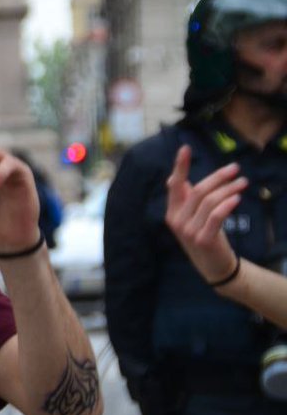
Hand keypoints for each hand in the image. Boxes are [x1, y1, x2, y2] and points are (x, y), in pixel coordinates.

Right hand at [164, 144, 245, 282]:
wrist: (213, 266)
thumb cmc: (205, 235)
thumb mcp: (192, 216)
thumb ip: (185, 198)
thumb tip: (174, 177)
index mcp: (172, 212)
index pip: (174, 185)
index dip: (179, 166)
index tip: (184, 148)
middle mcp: (176, 220)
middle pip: (198, 190)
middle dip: (218, 177)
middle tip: (235, 169)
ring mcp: (188, 231)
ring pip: (209, 201)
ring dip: (229, 189)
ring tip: (243, 183)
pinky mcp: (203, 239)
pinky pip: (216, 216)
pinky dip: (227, 205)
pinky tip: (237, 198)